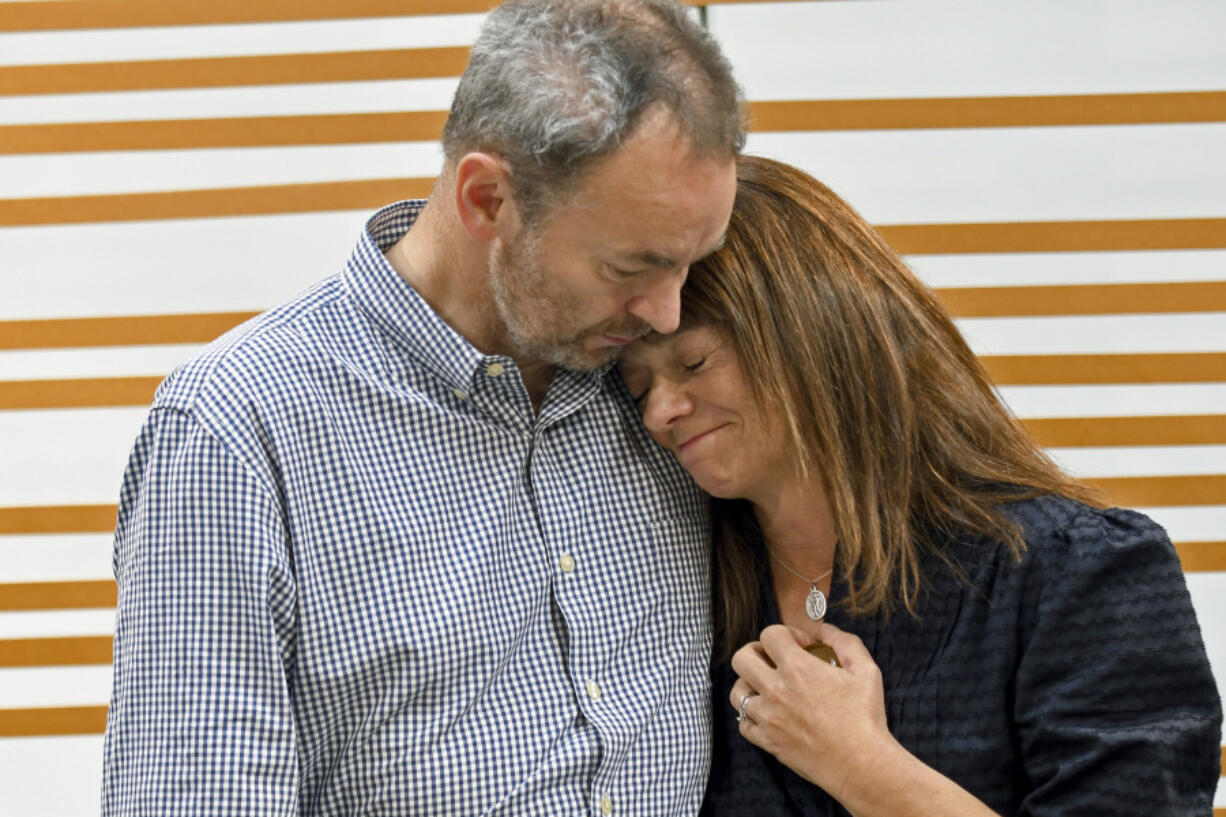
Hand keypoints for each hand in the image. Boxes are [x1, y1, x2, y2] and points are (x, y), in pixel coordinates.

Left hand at [729, 622, 895, 801]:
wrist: (861, 764)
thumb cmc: (865, 717)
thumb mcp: (865, 670)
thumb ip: (844, 641)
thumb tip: (824, 629)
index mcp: (797, 668)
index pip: (770, 634)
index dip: (786, 633)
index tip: (802, 646)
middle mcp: (776, 690)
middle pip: (741, 658)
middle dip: (756, 652)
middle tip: (774, 660)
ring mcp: (768, 717)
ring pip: (737, 692)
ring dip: (750, 684)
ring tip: (769, 687)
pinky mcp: (767, 742)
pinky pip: (743, 724)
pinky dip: (752, 717)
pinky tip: (770, 714)